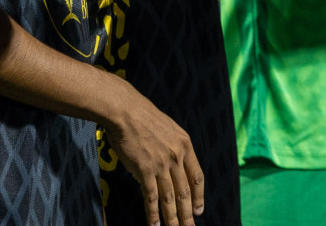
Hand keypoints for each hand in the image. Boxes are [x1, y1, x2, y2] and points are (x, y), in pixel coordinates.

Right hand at [104, 85, 204, 225]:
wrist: (126, 111)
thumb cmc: (143, 117)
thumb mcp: (168, 128)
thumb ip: (173, 148)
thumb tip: (172, 166)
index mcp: (185, 145)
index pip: (197, 177)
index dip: (199, 196)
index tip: (199, 209)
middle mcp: (176, 156)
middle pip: (185, 191)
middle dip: (188, 213)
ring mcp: (161, 164)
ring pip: (170, 198)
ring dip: (172, 218)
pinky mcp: (145, 170)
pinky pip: (151, 197)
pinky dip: (153, 213)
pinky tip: (154, 224)